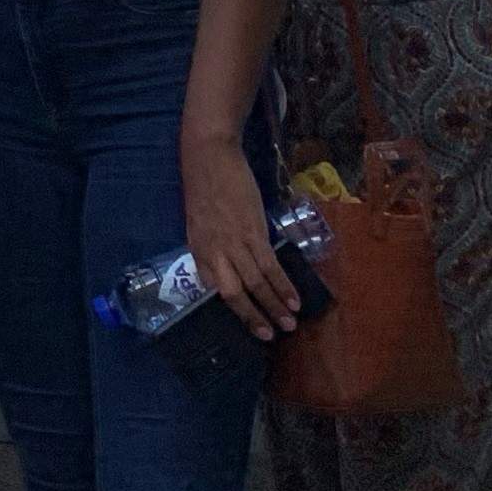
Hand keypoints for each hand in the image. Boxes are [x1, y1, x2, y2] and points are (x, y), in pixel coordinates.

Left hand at [182, 135, 302, 337]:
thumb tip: (230, 263)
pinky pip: (269, 265)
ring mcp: (233, 242)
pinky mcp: (252, 232)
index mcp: (197, 249)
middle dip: (252, 317)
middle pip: (232, 294)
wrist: (210, 155)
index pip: (211, 288)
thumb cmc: (205, 185)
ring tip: (289, 323)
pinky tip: (294, 299)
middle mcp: (213, 251)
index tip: (245, 322)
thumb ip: (213, 244)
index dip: (230, 308)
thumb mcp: (200, 220)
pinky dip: (282, 285)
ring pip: (254, 283)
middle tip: (270, 335)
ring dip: (274, 305)